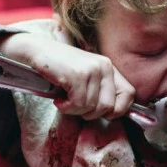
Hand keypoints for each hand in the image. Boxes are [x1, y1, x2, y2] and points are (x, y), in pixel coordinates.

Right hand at [0, 32, 135, 120]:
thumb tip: (113, 113)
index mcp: (109, 67)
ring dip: (74, 110)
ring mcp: (92, 70)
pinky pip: (78, 104)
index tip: (102, 114)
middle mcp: (104, 66)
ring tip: (64, 100)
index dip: (118, 110)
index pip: (129, 94)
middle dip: (90, 114)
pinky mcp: (78, 75)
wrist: (36, 52)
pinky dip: (66, 107)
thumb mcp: (87, 77)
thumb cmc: (60, 68)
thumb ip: (100, 90)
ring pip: (91, 108)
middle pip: (108, 107)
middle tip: (75, 106)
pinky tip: (59, 99)